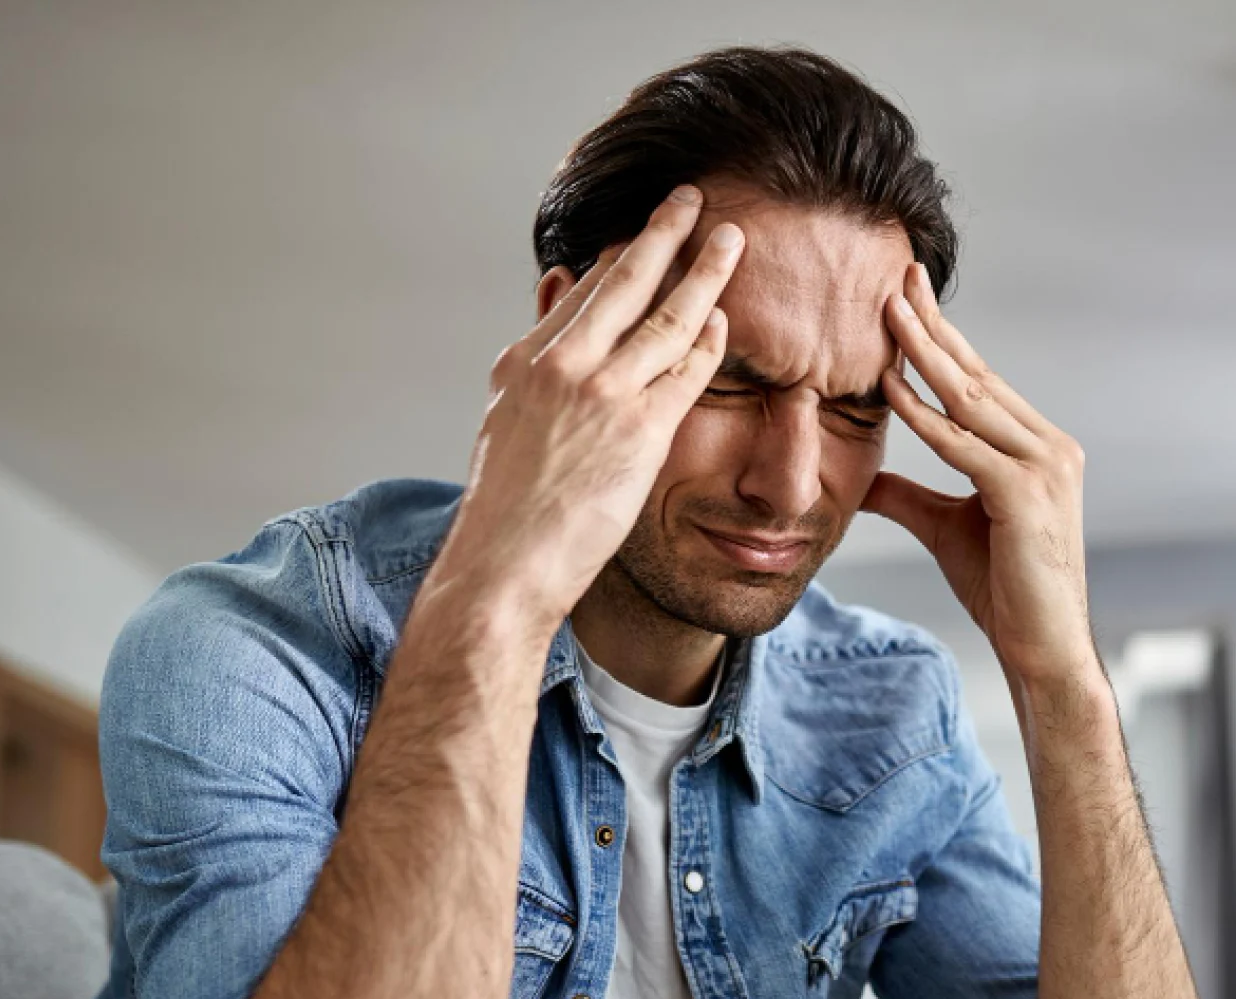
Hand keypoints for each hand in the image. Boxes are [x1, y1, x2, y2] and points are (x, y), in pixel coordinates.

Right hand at [433, 185, 740, 632]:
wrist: (504, 563)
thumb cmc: (509, 506)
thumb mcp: (507, 419)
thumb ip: (539, 356)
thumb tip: (559, 289)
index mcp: (525, 360)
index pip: (584, 292)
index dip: (622, 257)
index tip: (649, 231)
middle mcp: (562, 365)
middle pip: (624, 282)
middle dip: (663, 233)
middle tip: (693, 198)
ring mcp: (602, 394)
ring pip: (665, 315)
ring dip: (703, 271)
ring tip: (731, 239)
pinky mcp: (639, 431)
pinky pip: (686, 371)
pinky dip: (710, 340)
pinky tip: (727, 317)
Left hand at [865, 263, 1097, 687]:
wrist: (1041, 648)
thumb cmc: (1005, 590)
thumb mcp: (946, 528)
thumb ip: (909, 496)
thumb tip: (865, 478)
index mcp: (1039, 448)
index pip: (982, 382)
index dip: (943, 339)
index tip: (907, 298)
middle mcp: (1050, 447)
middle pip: (978, 376)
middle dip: (934, 326)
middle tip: (898, 277)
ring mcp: (1044, 467)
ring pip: (971, 399)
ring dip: (925, 352)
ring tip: (887, 310)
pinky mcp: (1025, 493)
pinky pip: (962, 446)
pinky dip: (924, 416)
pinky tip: (890, 387)